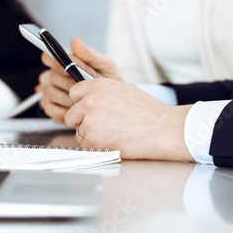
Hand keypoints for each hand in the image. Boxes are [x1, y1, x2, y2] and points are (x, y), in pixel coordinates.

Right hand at [38, 38, 121, 122]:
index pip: (48, 57)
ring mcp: (52, 93)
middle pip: (51, 77)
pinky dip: (64, 111)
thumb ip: (90, 55)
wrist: (114, 106)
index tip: (67, 70)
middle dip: (68, 83)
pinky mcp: (53, 108)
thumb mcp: (106, 66)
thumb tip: (75, 42)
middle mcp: (56, 77)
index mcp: (67, 63)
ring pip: (51, 93)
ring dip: (68, 98)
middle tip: (83, 88)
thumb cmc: (111, 84)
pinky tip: (76, 110)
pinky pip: (50, 109)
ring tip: (83, 100)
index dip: (55, 63)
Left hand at [64, 78, 193, 160]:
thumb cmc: (148, 112)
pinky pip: (85, 145)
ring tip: (112, 134)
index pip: (74, 93)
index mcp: (98, 86)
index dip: (81, 103)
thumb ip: (101, 93)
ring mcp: (89, 120)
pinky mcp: (91, 139)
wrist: (161, 129)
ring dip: (90, 135)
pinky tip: (112, 142)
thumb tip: (88, 99)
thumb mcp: (122, 90)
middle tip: (102, 126)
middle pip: (72, 114)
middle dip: (82, 121)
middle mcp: (90, 101)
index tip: (88, 110)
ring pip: (78, 131)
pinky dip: (96, 147)